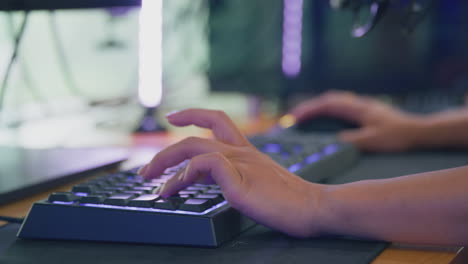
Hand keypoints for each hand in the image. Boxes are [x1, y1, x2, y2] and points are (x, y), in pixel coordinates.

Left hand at [139, 109, 324, 236]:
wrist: (314, 208)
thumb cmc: (290, 200)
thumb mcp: (257, 181)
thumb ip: (233, 176)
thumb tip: (207, 179)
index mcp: (247, 150)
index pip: (218, 120)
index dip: (193, 113)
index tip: (173, 115)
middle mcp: (241, 152)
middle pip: (196, 136)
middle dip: (166, 150)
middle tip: (146, 169)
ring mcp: (241, 164)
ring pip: (194, 150)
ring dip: (165, 164)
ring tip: (151, 183)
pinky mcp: (240, 181)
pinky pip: (204, 167)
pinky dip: (183, 176)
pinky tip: (173, 190)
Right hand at [289, 91, 421, 151]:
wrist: (419, 131)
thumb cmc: (398, 136)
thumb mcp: (372, 141)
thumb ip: (351, 141)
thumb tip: (331, 141)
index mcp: (357, 108)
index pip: (327, 104)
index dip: (308, 110)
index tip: (294, 118)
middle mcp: (358, 104)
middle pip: (328, 100)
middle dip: (309, 107)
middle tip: (294, 117)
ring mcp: (363, 106)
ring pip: (335, 101)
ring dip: (319, 107)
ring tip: (305, 117)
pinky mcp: (366, 111)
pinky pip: (342, 106)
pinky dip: (328, 110)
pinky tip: (327, 119)